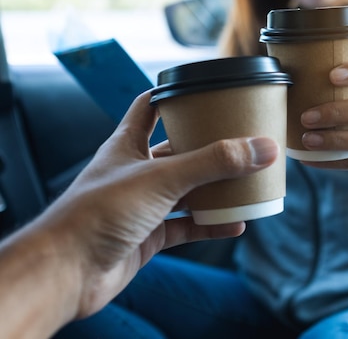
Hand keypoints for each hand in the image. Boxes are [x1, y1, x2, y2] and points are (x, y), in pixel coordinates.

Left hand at [39, 90, 278, 318]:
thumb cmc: (98, 213)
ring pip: (187, 192)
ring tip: (248, 183)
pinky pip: (187, 226)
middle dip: (209, 149)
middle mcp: (135, 172)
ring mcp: (142, 206)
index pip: (150, 107)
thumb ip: (214, 163)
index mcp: (128, 145)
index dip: (174, 97)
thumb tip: (262, 149)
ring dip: (216, 190)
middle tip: (241, 143)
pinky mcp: (148, 236)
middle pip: (179, 152)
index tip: (204, 93)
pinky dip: (211, 225)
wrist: (67, 272)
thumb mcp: (163, 177)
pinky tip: (235, 224)